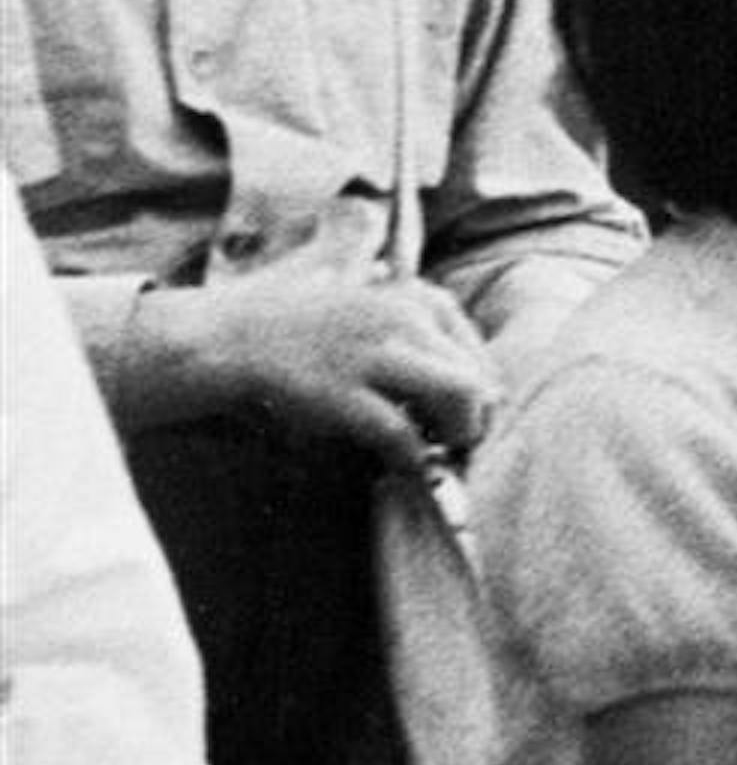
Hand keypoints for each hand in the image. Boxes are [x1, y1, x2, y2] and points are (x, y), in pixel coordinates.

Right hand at [182, 273, 500, 466]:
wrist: (229, 336)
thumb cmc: (300, 325)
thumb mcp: (370, 299)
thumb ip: (415, 320)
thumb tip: (466, 372)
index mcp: (418, 298)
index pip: (479, 355)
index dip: (480, 396)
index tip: (465, 419)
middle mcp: (407, 319)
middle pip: (478, 379)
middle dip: (474, 420)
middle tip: (455, 445)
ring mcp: (375, 354)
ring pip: (460, 397)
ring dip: (457, 434)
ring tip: (437, 452)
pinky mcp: (341, 393)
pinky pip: (401, 434)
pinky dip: (411, 458)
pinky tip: (403, 467)